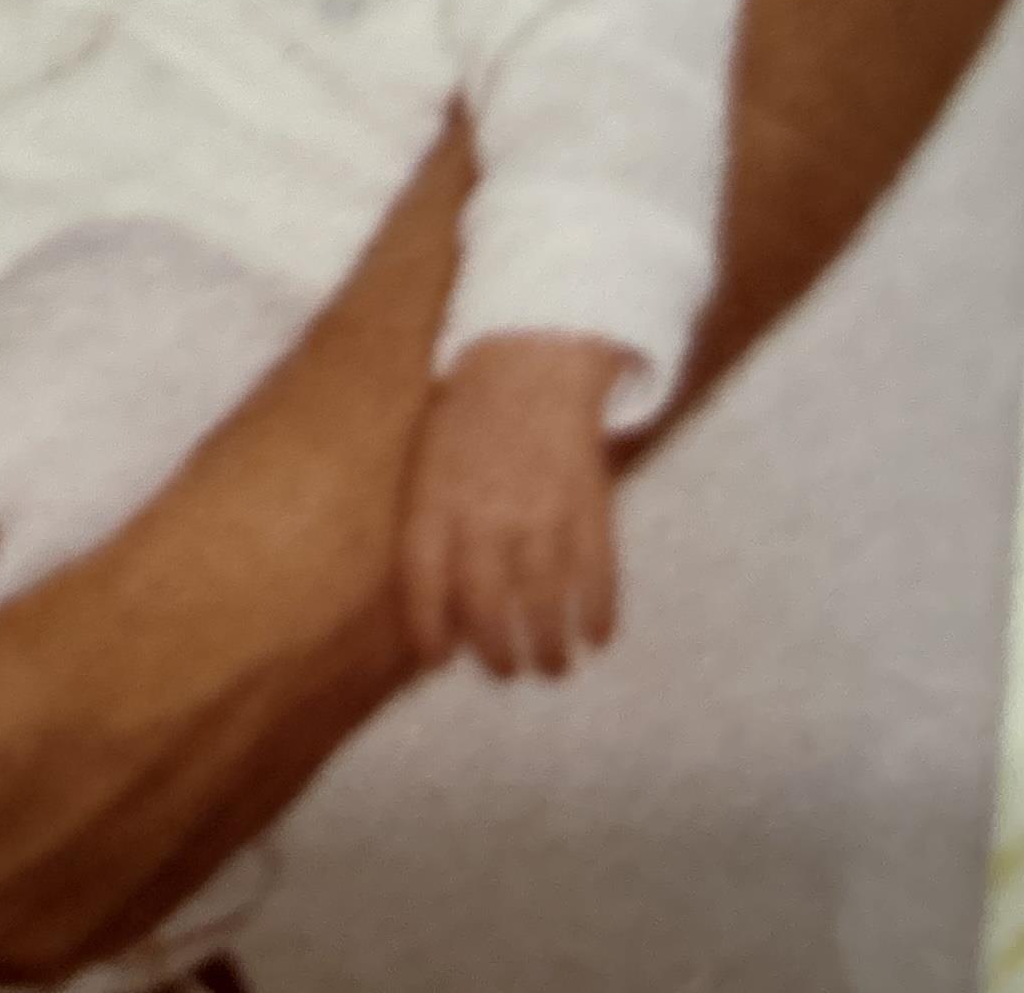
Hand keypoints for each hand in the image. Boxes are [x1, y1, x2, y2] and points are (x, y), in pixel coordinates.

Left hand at [399, 334, 631, 678]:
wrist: (533, 353)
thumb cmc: (469, 408)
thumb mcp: (426, 452)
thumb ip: (427, 516)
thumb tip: (433, 592)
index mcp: (436, 497)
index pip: (424, 583)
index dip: (430, 630)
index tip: (440, 660)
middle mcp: (486, 514)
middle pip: (488, 610)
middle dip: (497, 655)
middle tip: (506, 669)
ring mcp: (543, 514)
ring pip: (545, 607)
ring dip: (550, 649)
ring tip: (551, 666)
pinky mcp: (590, 508)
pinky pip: (598, 579)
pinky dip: (599, 616)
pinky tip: (597, 636)